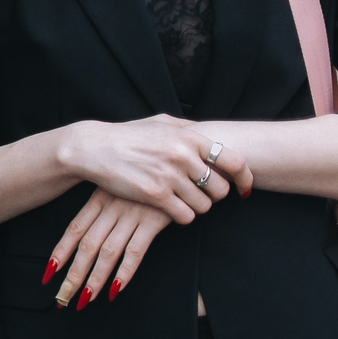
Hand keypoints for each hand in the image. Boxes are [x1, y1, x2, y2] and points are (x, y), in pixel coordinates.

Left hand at [45, 188, 173, 308]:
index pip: (74, 229)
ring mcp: (131, 214)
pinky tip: (116, 289)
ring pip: (107, 252)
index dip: (61, 252)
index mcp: (98, 198)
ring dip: (94, 278)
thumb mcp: (119, 186)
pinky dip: (124, 271)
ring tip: (84, 300)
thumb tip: (88, 235)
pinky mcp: (153, 220)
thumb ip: (104, 207)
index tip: (49, 272)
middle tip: (62, 298)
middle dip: (73, 274)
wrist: (175, 161)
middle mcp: (110, 207)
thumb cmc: (145, 176)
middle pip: (86, 246)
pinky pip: (135, 251)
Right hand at [54, 115, 251, 222]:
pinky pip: (186, 216)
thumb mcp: (160, 122)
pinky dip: (182, 216)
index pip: (234, 161)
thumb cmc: (127, 135)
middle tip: (200, 195)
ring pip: (204, 206)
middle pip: (220, 189)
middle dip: (213, 196)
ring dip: (195, 207)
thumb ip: (189, 128)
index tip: (244, 189)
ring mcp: (170, 176)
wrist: (93, 148)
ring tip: (181, 201)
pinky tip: (170, 209)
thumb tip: (213, 135)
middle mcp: (183, 156)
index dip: (244, 179)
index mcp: (189, 137)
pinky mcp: (156, 195)